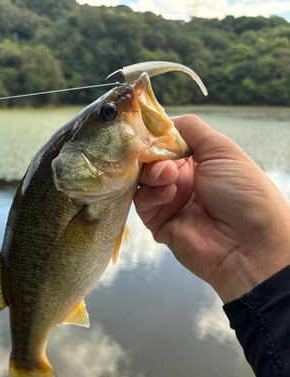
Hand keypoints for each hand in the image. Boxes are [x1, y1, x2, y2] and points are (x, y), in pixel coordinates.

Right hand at [135, 115, 289, 302]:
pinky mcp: (158, 222)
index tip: (146, 128)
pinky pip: (141, 201)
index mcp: (198, 160)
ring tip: (169, 176)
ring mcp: (169, 200)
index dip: (155, 134)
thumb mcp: (221, 150)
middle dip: (150, 152)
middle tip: (156, 153)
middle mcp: (181, 179)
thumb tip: (164, 120)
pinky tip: (168, 193)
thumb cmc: (243, 193)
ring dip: (152, 172)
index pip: (166, 141)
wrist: (247, 244)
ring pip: (142, 178)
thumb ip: (192, 129)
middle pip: (149, 158)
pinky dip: (151, 193)